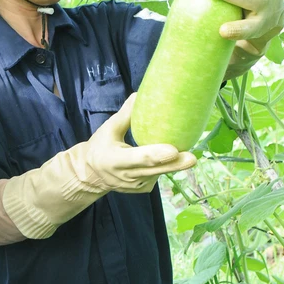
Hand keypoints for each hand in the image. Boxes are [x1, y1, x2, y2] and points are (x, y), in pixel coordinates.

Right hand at [81, 94, 197, 193]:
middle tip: (192, 158)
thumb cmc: (100, 147)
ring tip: (187, 156)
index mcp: (114, 160)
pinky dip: (163, 167)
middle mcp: (125, 176)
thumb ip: (125, 115)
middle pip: (154, 170)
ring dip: (172, 165)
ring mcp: (134, 185)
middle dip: (175, 165)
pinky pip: (157, 177)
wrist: (91, 173)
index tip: (173, 150)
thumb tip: (139, 94)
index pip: (138, 158)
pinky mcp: (141, 189)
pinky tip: (166, 159)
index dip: (156, 155)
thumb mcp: (108, 129)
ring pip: (158, 174)